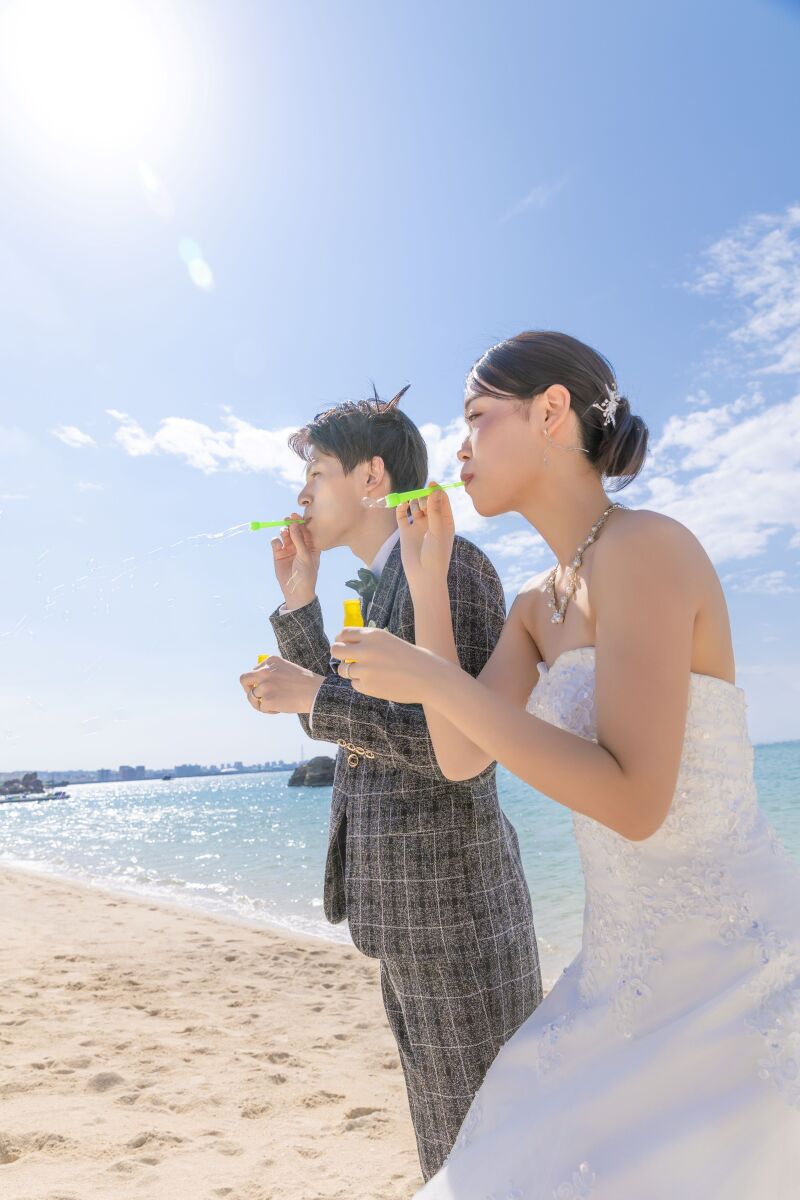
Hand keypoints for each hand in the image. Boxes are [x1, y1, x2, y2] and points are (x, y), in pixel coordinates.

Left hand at [239, 657, 323, 714]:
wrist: (316, 693)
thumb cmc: (305, 683)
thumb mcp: (287, 669)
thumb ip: (271, 673)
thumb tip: (255, 686)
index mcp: (270, 661)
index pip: (254, 671)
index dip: (258, 681)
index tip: (267, 687)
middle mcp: (264, 671)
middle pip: (244, 680)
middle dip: (248, 689)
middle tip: (257, 696)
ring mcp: (264, 686)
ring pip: (252, 697)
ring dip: (261, 703)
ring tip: (275, 704)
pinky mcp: (267, 700)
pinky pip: (261, 708)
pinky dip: (269, 710)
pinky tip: (280, 708)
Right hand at [271, 512, 319, 609]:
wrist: (296, 590)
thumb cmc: (306, 574)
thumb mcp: (305, 556)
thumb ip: (299, 540)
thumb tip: (293, 524)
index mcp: (311, 546)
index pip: (306, 531)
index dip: (301, 523)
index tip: (296, 516)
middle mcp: (299, 546)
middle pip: (294, 531)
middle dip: (291, 525)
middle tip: (287, 519)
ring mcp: (289, 550)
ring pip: (285, 536)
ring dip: (284, 532)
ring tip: (284, 532)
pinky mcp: (278, 555)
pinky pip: (276, 543)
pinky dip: (275, 541)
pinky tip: (277, 544)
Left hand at [329, 626, 442, 703]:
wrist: (429, 677)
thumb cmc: (411, 658)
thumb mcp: (389, 641)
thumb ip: (369, 642)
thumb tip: (345, 645)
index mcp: (373, 635)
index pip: (344, 634)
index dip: (341, 640)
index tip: (344, 645)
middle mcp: (366, 650)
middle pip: (336, 650)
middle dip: (338, 654)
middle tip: (347, 660)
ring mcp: (365, 669)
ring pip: (343, 670)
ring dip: (350, 671)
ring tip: (368, 672)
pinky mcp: (367, 686)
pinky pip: (355, 684)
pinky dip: (362, 684)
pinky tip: (378, 682)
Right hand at [395, 482, 454, 596]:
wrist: (424, 575)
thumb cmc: (436, 555)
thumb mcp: (438, 530)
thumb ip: (436, 510)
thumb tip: (434, 489)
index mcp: (445, 521)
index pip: (442, 500)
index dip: (437, 491)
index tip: (431, 485)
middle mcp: (432, 522)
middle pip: (428, 501)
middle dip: (424, 495)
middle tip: (421, 495)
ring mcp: (418, 526)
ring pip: (415, 505)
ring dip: (413, 500)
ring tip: (413, 503)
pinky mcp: (406, 531)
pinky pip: (403, 515)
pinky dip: (402, 508)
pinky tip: (403, 505)